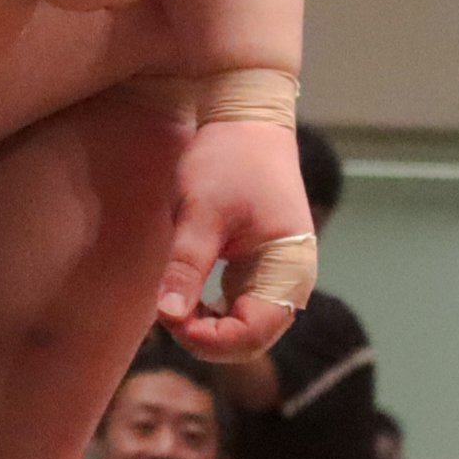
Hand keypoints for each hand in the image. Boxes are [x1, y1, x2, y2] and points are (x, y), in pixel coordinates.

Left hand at [155, 116, 312, 361]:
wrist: (247, 119)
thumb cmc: (228, 158)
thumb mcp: (200, 211)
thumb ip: (186, 267)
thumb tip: (167, 317)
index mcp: (289, 266)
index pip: (253, 333)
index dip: (208, 339)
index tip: (169, 317)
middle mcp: (292, 279)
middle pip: (253, 340)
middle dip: (207, 339)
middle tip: (166, 313)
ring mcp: (280, 275)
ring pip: (247, 330)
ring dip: (209, 329)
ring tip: (174, 304)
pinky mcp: (264, 269)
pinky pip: (242, 310)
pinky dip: (213, 315)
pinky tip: (187, 297)